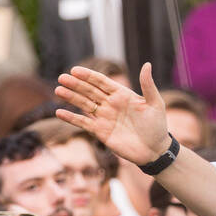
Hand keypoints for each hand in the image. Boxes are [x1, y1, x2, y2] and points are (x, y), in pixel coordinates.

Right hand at [55, 63, 169, 164]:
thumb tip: (147, 64)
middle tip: (62, 78)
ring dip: (71, 98)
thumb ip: (148, 85)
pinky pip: (84, 123)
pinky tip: (59, 113)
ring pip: (84, 105)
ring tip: (58, 90)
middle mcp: (110, 104)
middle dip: (76, 85)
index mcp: (122, 94)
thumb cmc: (157, 126)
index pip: (102, 82)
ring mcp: (105, 118)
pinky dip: (72, 118)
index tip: (75, 70)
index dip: (89, 76)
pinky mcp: (101, 132)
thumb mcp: (155, 104)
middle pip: (90, 91)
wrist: (155, 151)